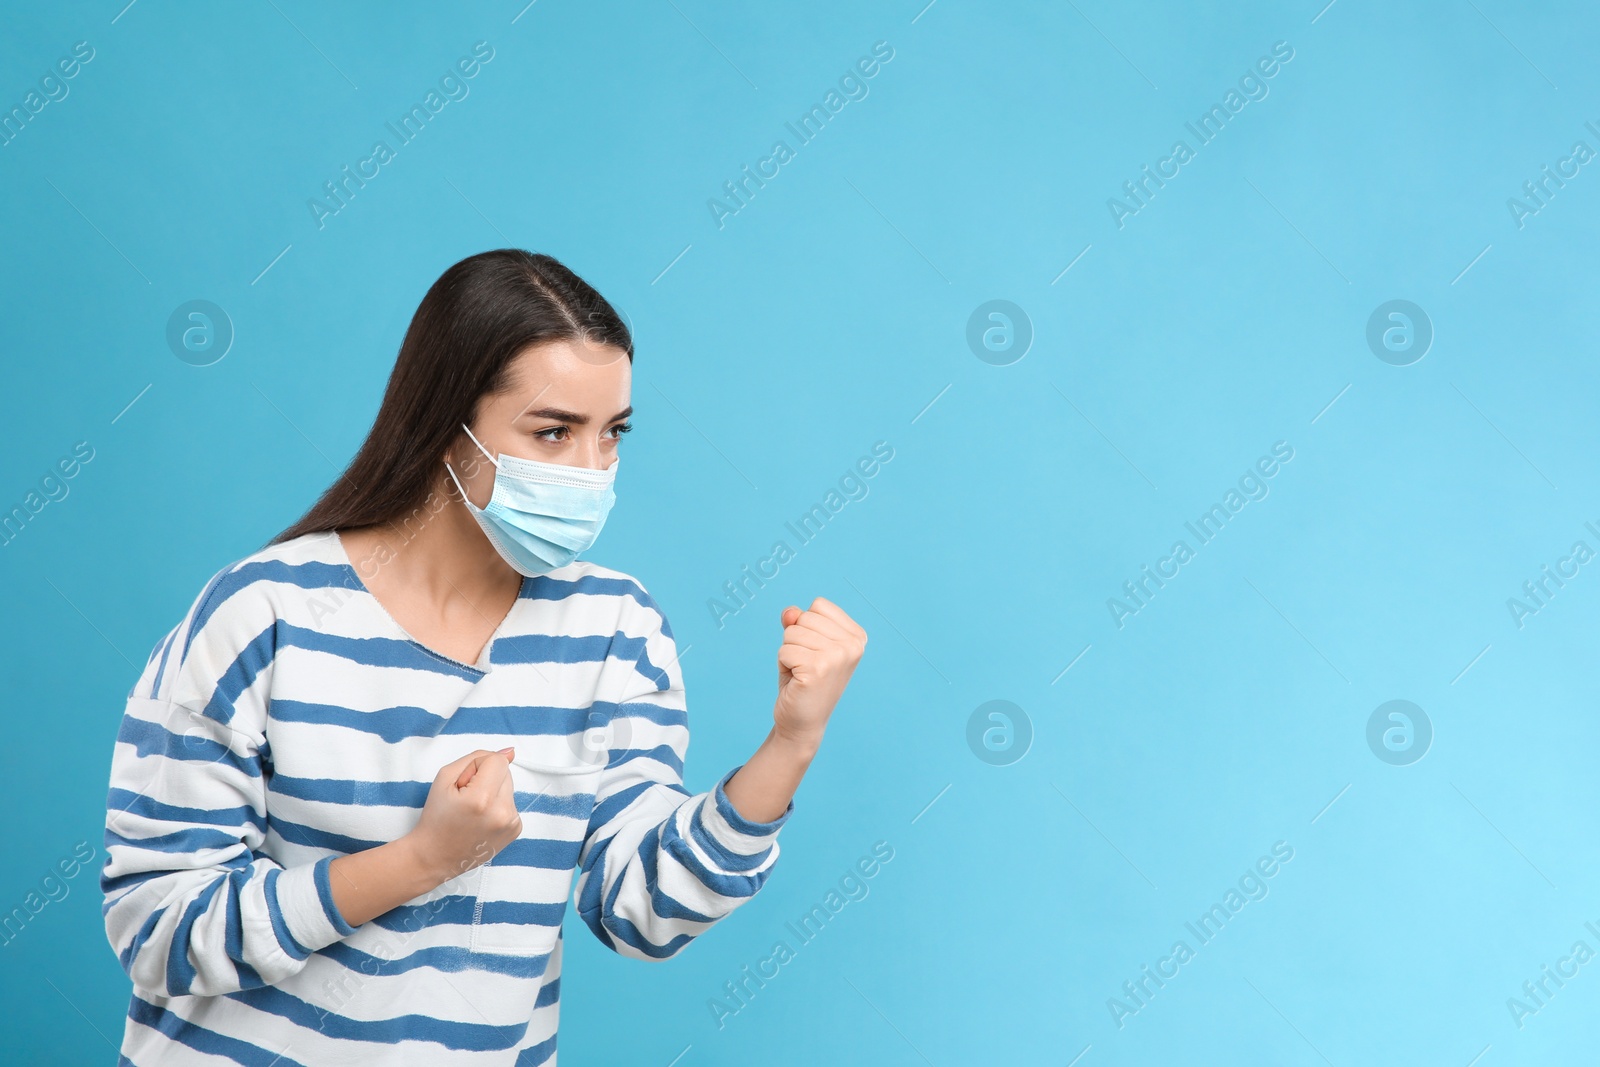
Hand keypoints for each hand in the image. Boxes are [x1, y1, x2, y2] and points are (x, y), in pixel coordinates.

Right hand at [403, 747, 521, 883]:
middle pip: (505, 773)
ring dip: (493, 792)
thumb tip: (509, 752)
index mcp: (482, 798)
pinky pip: (511, 803)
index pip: (498, 760)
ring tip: (474, 810)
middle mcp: (502, 812)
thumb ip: (476, 758)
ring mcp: (511, 823)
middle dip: (486, 778)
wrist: (435, 856)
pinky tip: (482, 819)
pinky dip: (498, 806)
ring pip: (509, 787)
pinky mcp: (516, 830)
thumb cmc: (436, 818)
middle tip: (466, 798)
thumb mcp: (445, 777)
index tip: (465, 781)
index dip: (479, 765)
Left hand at [773, 597, 866, 751]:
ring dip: (788, 653)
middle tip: (805, 666)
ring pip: (792, 632)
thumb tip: (790, 612)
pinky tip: (797, 681)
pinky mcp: (818, 668)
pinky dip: (783, 665)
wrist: (802, 722)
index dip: (806, 626)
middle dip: (795, 640)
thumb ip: (797, 620)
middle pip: (804, 617)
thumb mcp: (802, 643)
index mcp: (856, 636)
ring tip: (801, 674)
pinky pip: (784, 650)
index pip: (818, 605)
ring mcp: (838, 656)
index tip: (815, 652)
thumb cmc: (802, 680)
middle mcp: (853, 645)